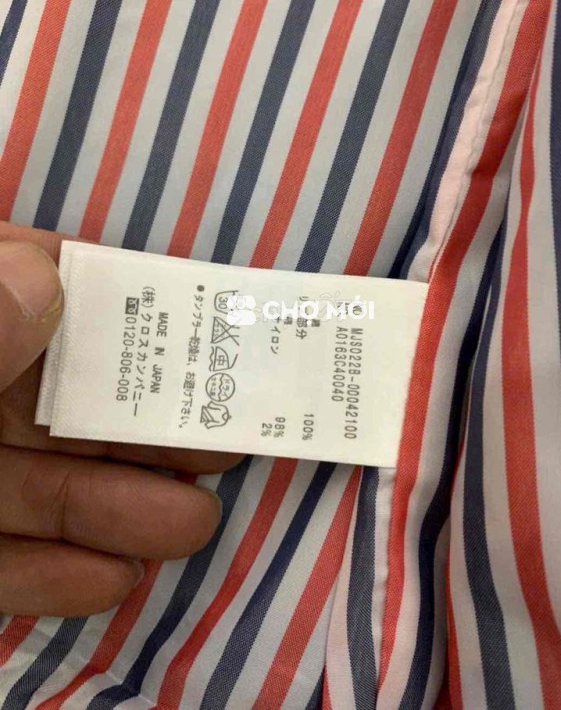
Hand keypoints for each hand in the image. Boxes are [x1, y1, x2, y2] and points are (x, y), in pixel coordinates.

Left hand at [0, 222, 242, 616]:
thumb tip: (47, 278)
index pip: (44, 290)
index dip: (120, 304)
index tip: (200, 324)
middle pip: (62, 405)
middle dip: (145, 430)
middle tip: (224, 447)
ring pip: (37, 489)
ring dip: (117, 510)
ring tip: (192, 526)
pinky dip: (49, 576)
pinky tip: (111, 580)